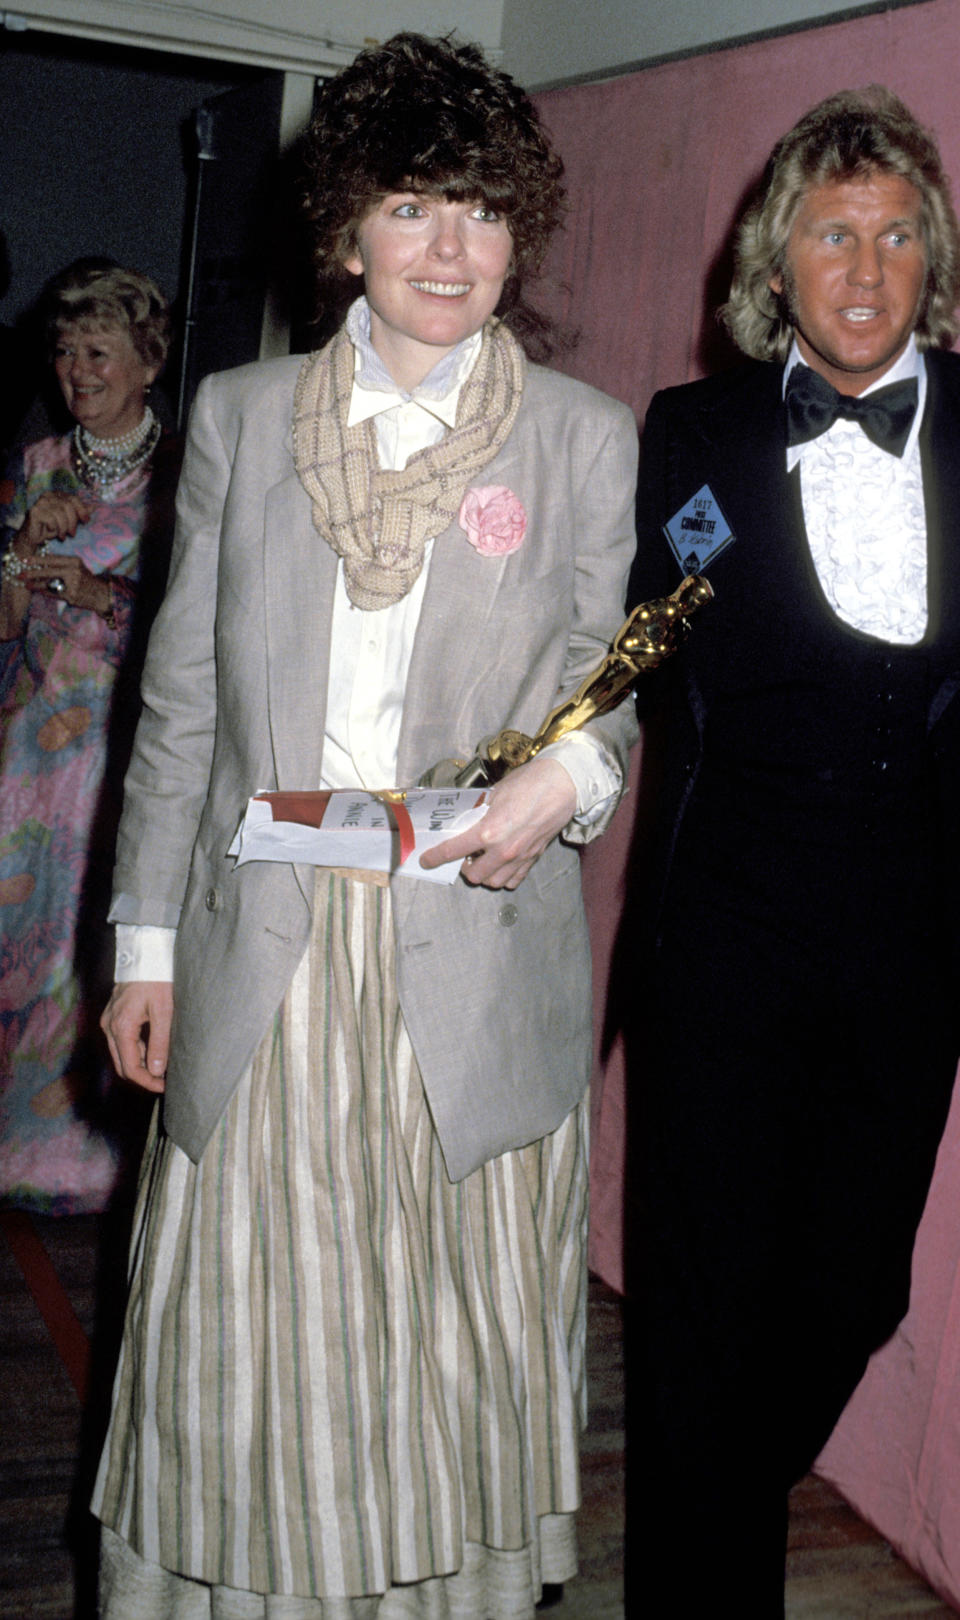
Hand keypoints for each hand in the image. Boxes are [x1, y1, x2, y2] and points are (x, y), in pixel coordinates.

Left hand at [17, 551, 110, 612]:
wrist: (102, 594)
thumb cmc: (87, 580)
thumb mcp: (77, 567)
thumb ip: (62, 564)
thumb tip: (42, 562)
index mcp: (74, 561)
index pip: (52, 559)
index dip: (37, 560)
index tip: (25, 560)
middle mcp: (73, 571)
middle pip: (48, 571)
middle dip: (32, 573)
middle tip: (20, 574)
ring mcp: (72, 584)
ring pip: (49, 583)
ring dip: (35, 584)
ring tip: (26, 584)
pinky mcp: (71, 596)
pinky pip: (53, 593)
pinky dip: (44, 592)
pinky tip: (37, 590)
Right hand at [19, 490, 92, 550]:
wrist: (34, 538)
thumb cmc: (51, 528)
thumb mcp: (68, 520)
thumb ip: (79, 512)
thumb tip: (95, 506)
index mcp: (56, 494)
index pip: (73, 498)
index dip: (82, 510)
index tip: (86, 521)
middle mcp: (48, 495)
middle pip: (68, 506)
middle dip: (72, 522)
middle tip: (72, 533)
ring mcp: (40, 502)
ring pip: (60, 513)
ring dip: (63, 528)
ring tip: (62, 535)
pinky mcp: (35, 511)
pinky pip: (51, 519)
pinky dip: (54, 528)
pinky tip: (51, 532)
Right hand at [101, 981, 172, 1093]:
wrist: (145, 954)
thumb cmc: (157, 979)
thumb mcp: (164, 1011)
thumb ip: (160, 1042)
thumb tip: (157, 1071)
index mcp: (121, 1027)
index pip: (130, 1067)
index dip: (147, 1081)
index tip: (164, 1087)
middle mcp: (109, 1026)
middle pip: (122, 1064)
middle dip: (142, 1076)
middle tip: (164, 1081)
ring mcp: (109, 1020)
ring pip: (121, 1053)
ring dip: (140, 1063)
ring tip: (163, 1066)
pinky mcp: (113, 1015)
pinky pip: (122, 1041)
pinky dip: (137, 1050)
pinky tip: (154, 1050)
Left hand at [419, 755, 576, 889]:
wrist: (561, 785)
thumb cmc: (528, 784)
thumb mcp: (493, 794)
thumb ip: (476, 812)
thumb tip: (463, 821)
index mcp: (489, 831)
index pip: (453, 851)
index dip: (435, 857)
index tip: (427, 860)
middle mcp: (503, 850)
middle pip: (473, 875)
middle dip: (463, 868)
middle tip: (463, 856)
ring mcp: (520, 857)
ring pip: (493, 882)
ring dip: (483, 875)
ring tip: (481, 861)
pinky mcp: (533, 858)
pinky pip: (514, 880)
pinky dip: (503, 877)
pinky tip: (500, 864)